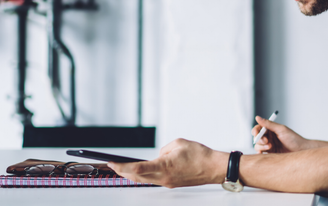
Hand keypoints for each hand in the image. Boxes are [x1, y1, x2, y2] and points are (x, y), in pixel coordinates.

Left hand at [107, 138, 226, 187]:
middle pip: (137, 177)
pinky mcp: (172, 184)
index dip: (122, 166)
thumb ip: (164, 150)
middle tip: (113, 165)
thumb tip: (159, 156)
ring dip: (132, 175)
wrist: (214, 168)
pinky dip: (144, 176)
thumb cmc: (200, 155)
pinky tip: (140, 172)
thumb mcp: (178, 143)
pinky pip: (154, 180)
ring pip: (144, 181)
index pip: (138, 168)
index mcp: (164, 166)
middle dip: (123, 172)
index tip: (113, 163)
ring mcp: (168, 183)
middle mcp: (164, 178)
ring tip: (123, 168)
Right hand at [251, 115, 313, 152]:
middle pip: (257, 137)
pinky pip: (261, 153)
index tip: (256, 134)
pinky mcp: (271, 154)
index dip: (256, 131)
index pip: (259, 128)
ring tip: (270, 147)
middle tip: (267, 141)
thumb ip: (269, 124)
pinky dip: (260, 153)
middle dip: (260, 139)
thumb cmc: (294, 139)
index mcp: (271, 129)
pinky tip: (263, 153)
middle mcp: (269, 137)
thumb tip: (257, 117)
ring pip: (258, 145)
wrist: (301, 151)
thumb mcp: (281, 129)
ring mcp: (269, 145)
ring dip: (261, 146)